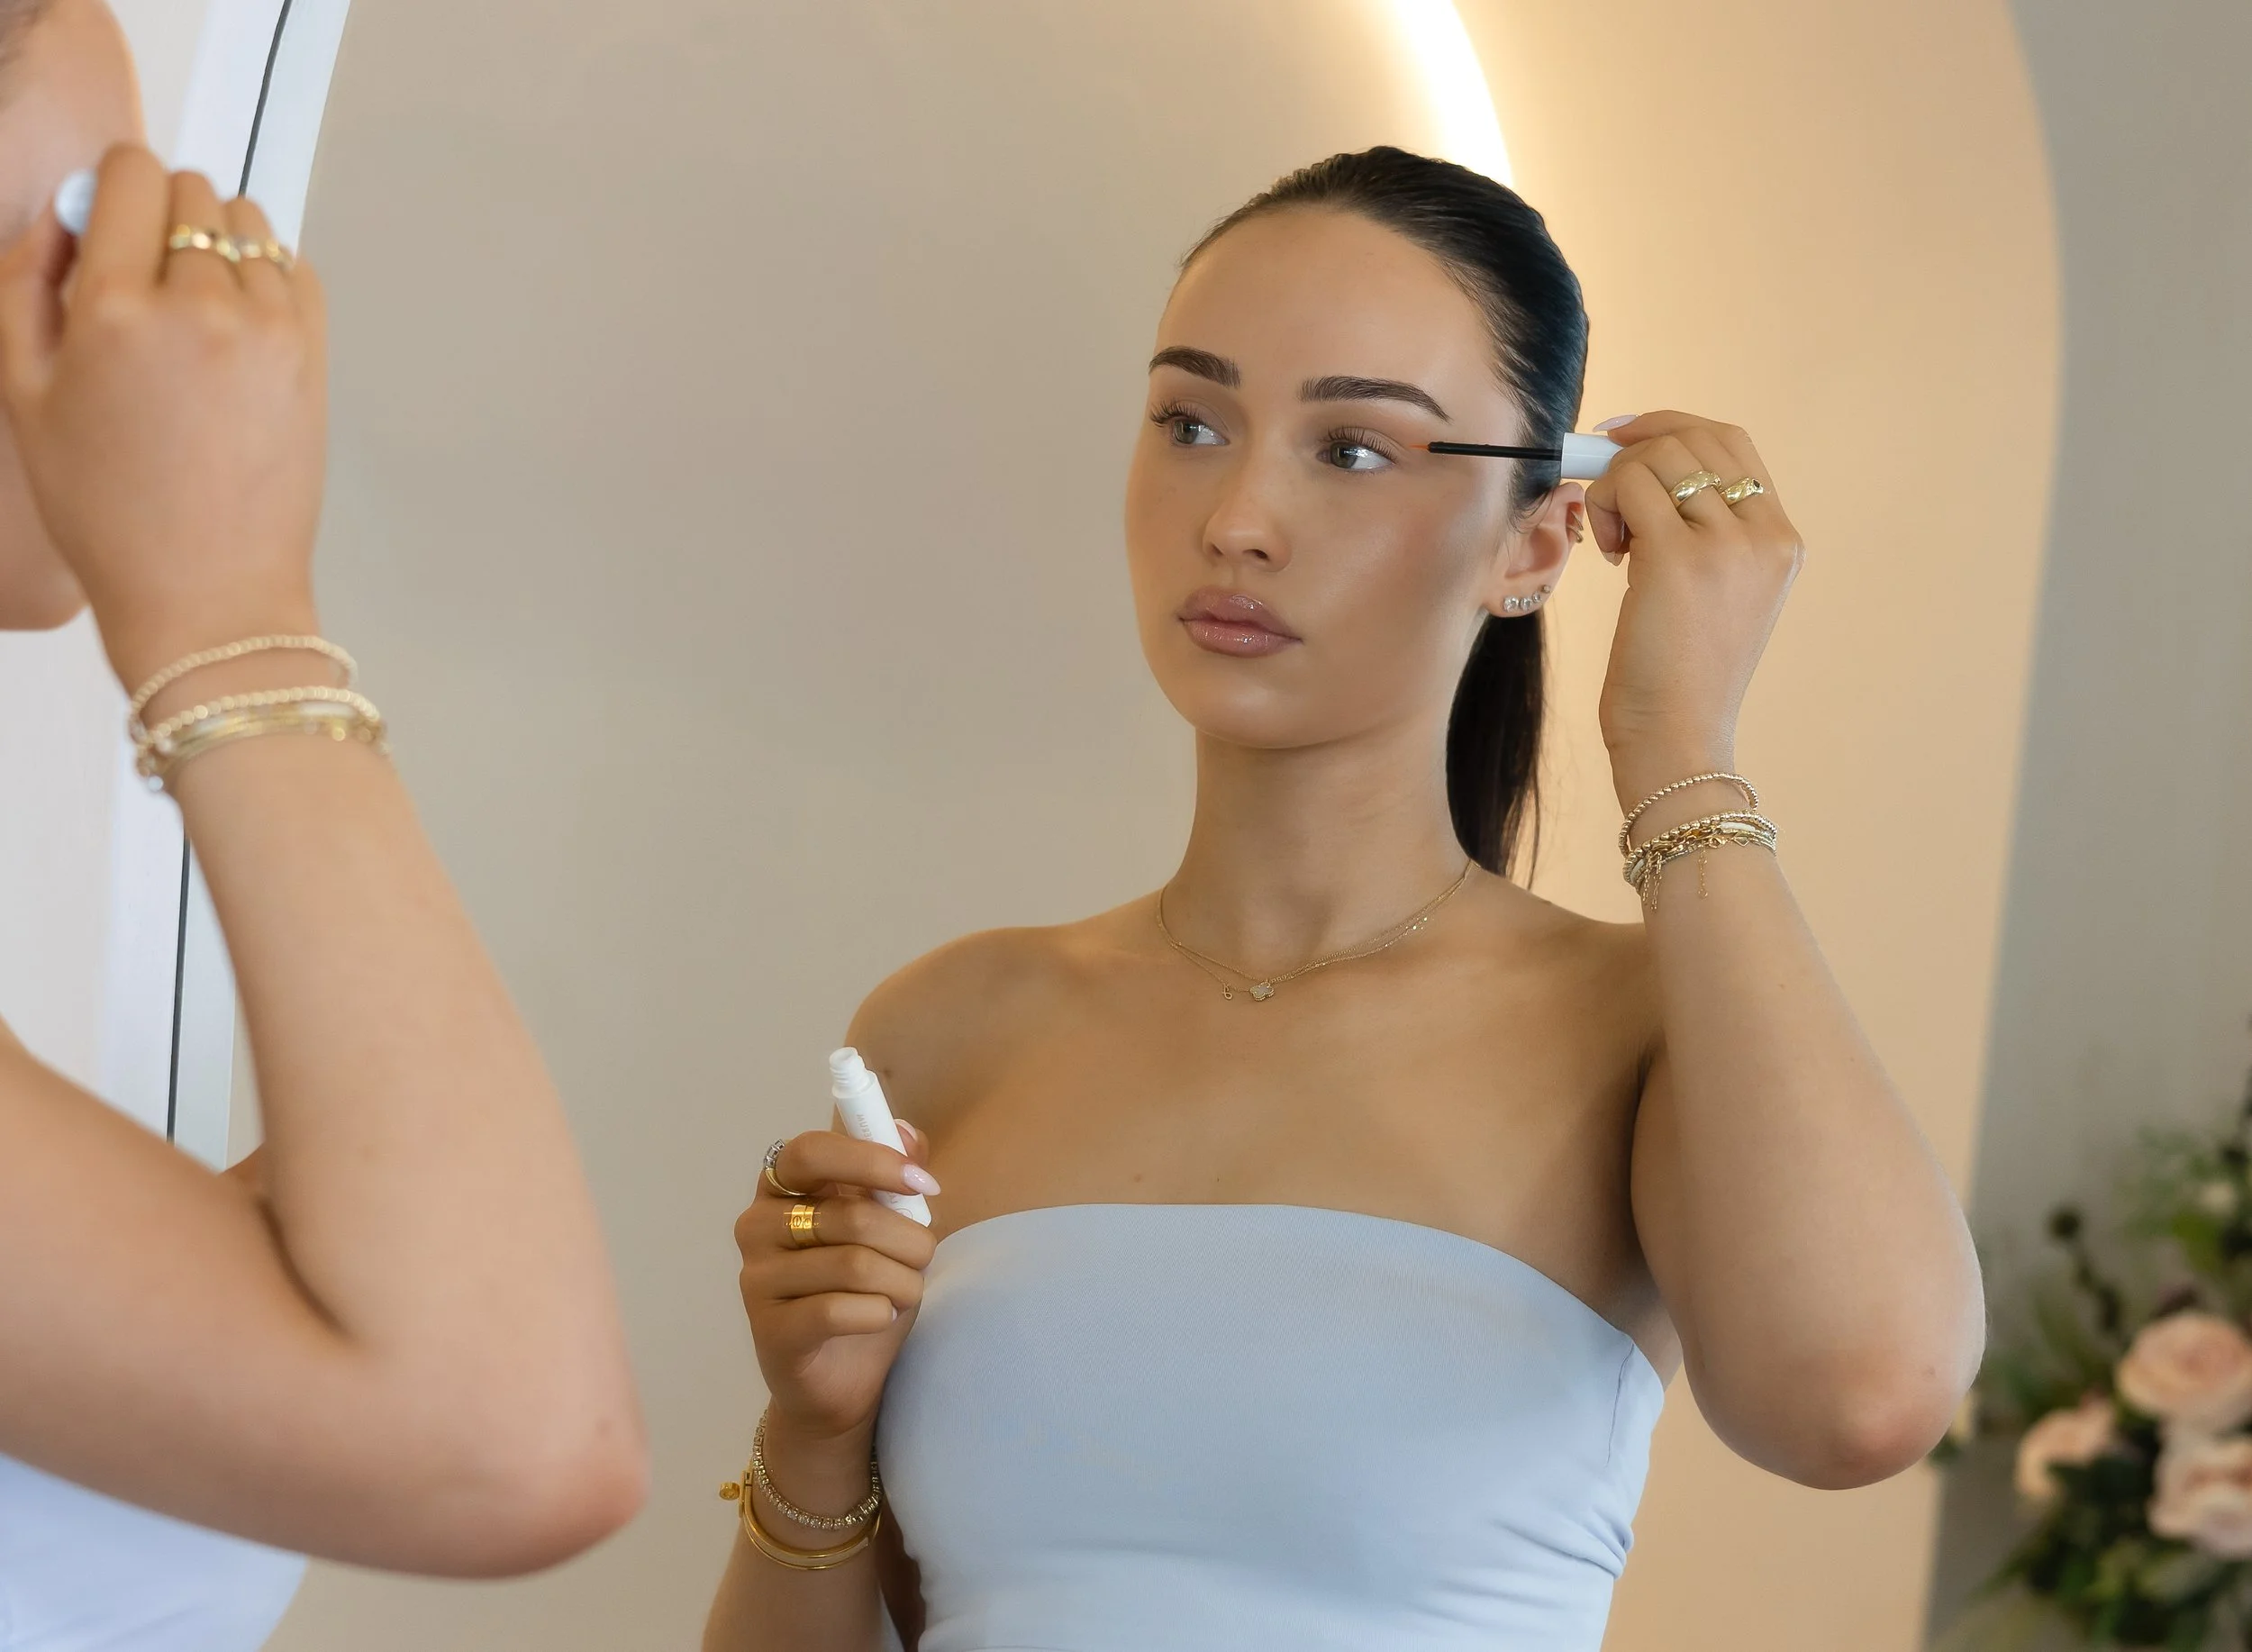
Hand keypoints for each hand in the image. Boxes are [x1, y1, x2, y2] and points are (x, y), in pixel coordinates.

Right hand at [0, 145, 327, 688]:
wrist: (207, 591)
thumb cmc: (112, 511)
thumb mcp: (24, 393)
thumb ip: (28, 282)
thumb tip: (64, 216)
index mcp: (114, 308)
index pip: (131, 172)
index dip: (112, 188)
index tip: (105, 222)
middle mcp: (200, 305)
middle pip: (192, 191)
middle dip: (161, 218)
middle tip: (142, 282)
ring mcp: (269, 329)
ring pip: (250, 224)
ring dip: (217, 245)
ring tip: (189, 311)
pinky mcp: (314, 355)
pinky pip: (294, 268)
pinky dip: (265, 277)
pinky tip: (234, 326)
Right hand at [733, 1126, 938, 1447]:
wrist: (844, 1377)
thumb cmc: (866, 1290)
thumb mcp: (891, 1227)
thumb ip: (895, 1176)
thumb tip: (905, 1131)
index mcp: (782, 1187)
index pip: (813, 1151)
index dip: (872, 1160)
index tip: (923, 1183)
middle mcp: (757, 1226)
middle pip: (850, 1215)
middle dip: (909, 1239)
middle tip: (924, 1258)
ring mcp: (757, 1279)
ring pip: (854, 1264)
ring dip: (902, 1281)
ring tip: (904, 1293)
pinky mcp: (769, 1330)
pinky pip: (840, 1309)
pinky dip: (879, 1313)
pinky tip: (880, 1317)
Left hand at [1580, 411, 1802, 808]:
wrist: (1679, 737)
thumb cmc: (1681, 676)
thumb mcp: (1720, 594)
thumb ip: (1706, 531)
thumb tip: (1642, 465)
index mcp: (1782, 541)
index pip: (1732, 443)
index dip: (1671, 427)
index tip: (1623, 438)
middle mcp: (1765, 535)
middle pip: (1692, 440)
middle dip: (1634, 454)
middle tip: (1607, 497)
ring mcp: (1727, 543)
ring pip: (1655, 458)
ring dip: (1614, 485)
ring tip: (1614, 542)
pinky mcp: (1677, 557)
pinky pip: (1627, 486)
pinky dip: (1604, 503)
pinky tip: (1608, 550)